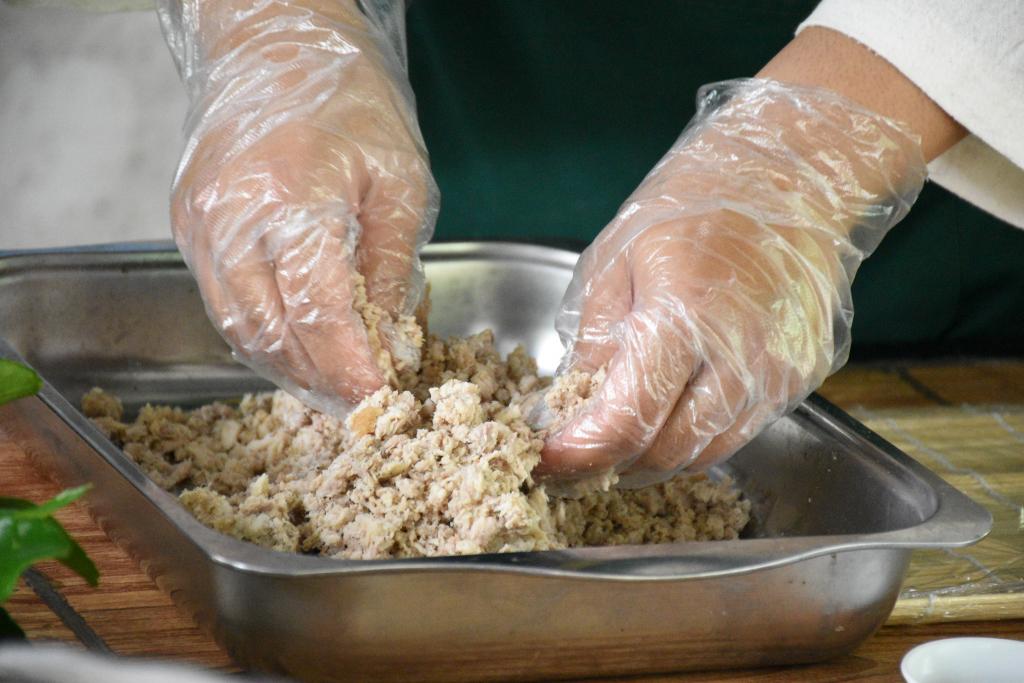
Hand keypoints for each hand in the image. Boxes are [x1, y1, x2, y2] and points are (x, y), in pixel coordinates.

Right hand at [159, 0, 437, 414]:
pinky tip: (296, 346)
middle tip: (361, 402)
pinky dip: (261, 334)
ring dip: (288, 365)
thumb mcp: (398, 178)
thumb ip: (390, 262)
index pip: (319, 311)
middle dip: (320, 377)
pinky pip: (223, 301)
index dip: (350, 364)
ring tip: (331, 384)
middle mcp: (233, 218)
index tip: (379, 395)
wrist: (274, 43)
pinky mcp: (189, 225)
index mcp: (293, 198)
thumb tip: (389, 333)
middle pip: (273, 330)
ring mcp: (201, 223)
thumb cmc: (348, 100)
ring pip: (239, 327)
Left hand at [541, 79, 925, 484]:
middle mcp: (741, 355)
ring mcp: (779, 372)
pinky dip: (694, 437)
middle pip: (667, 451)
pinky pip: (738, 431)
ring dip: (653, 459)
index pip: (627, 420)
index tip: (546, 461)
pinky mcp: (800, 379)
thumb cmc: (691, 206)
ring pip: (705, 452)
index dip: (579, 453)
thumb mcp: (615, 261)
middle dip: (612, 466)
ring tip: (615, 444)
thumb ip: (595, 343)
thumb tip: (566, 409)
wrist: (789, 178)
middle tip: (574, 461)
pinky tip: (667, 416)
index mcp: (684, 314)